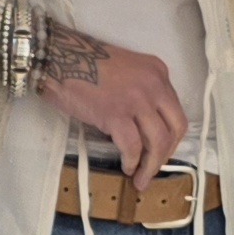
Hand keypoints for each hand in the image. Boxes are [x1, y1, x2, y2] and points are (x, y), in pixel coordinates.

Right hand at [38, 22, 187, 193]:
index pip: (175, 110)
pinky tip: (127, 167)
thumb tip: (141, 127)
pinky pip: (133, 146)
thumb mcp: (125, 71)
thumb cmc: (84, 62)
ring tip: (141, 178)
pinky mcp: (117, 114)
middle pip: (175, 127)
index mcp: (157, 71)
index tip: (161, 150)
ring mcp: (137, 99)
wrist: (59, 57)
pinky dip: (132, 161)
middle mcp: (154, 84)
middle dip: (166, 153)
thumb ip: (139, 93)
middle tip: (154, 168)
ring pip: (158, 141)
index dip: (171, 136)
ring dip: (151, 165)